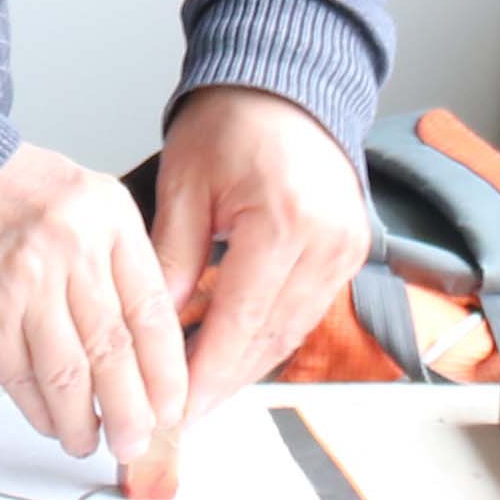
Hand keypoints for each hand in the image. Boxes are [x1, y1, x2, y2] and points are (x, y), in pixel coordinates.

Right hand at [0, 145, 188, 484]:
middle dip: (130, 412)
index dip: (166, 372)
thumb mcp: (86, 203)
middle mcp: (67, 249)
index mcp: (106, 218)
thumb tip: (149, 348)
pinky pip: (19, 378)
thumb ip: (120, 264)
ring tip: (90, 441)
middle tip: (136, 442)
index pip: (151, 311)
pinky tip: (50, 422)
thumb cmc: (10, 193)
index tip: (171, 407)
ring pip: (66, 375)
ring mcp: (21, 283)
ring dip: (82, 422)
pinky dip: (39, 410)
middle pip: (113, 351)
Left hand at [144, 89, 374, 486]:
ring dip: (245, 366)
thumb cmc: (233, 121)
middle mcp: (327, 243)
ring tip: (199, 394)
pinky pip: (305, 312)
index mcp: (285, 222)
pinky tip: (231, 353)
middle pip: (270, 338)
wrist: (285, 83)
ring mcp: (346, 250)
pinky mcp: (350, 253)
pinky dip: (267, 336)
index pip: (239, 321)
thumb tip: (149, 328)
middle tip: (179, 416)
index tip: (173, 409)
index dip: (204, 373)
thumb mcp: (184, 184)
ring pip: (290, 333)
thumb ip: (169, 259)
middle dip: (222, 382)